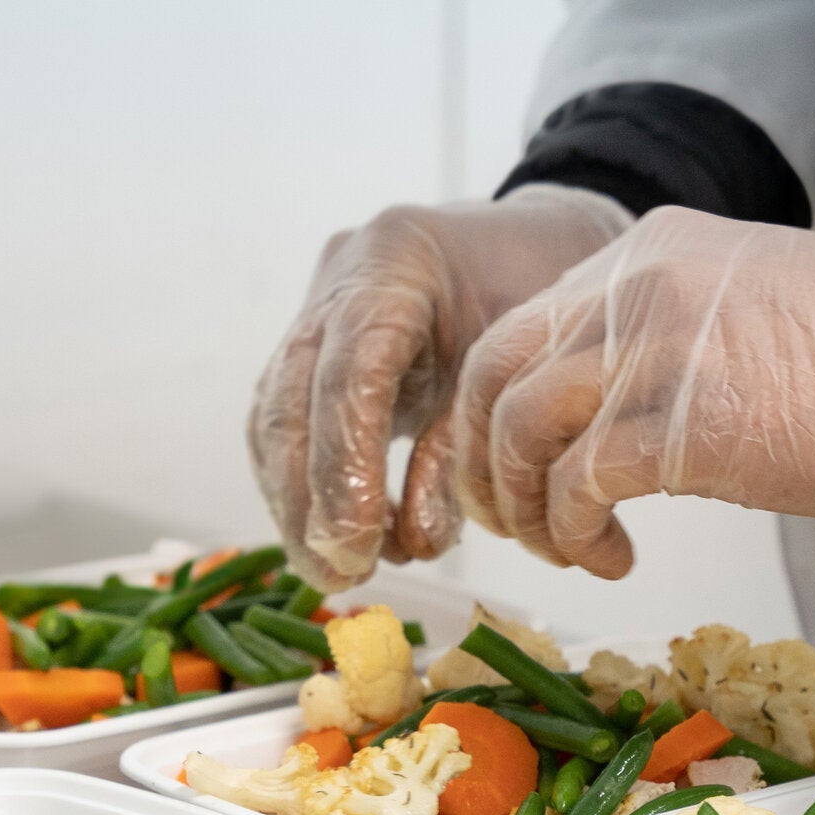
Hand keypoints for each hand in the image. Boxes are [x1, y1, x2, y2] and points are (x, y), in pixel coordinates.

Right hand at [248, 186, 629, 590]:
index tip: (357, 542)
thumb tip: (415, 540)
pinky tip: (335, 536)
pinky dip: (303, 487)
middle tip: (340, 574)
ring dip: (296, 506)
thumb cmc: (541, 294)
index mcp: (398, 258)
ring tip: (337, 570)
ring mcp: (315, 309)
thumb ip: (465, 444)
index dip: (346, 464)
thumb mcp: (521, 363)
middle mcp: (339, 277)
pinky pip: (284, 423)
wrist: (533, 239)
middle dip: (308, 502)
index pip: (349, 369)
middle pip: (291, 399)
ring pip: (273, 418)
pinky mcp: (310, 348)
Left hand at [448, 206, 814, 578]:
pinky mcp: (680, 424)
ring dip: (527, 507)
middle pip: (493, 370)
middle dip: (485, 459)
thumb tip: (605, 409)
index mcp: (645, 254)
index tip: (517, 468)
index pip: (521, 325)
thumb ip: (660, 337)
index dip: (497, 409)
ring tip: (567, 548)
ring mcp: (652, 350)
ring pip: (521, 429)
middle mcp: (633, 286)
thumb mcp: (738, 309)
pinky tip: (612, 557)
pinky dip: (575, 534)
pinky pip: (577, 486)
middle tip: (515, 520)